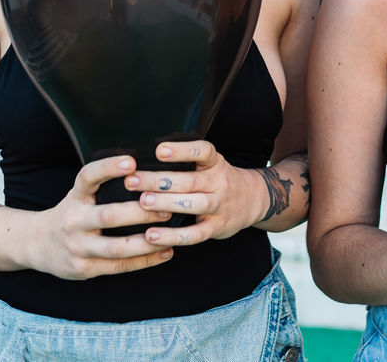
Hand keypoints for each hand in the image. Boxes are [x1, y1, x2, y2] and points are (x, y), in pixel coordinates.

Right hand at [27, 154, 175, 278]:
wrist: (37, 245)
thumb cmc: (72, 214)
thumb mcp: (79, 195)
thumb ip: (103, 187)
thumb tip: (146, 172)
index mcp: (75, 197)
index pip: (88, 177)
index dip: (108, 167)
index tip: (132, 160)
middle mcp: (74, 220)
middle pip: (108, 216)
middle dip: (140, 213)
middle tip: (167, 208)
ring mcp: (77, 247)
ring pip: (117, 248)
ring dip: (147, 242)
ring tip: (171, 234)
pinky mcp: (84, 269)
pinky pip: (119, 267)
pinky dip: (145, 261)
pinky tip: (165, 253)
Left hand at [124, 140, 265, 246]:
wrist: (253, 200)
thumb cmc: (219, 179)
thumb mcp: (210, 164)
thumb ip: (186, 162)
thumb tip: (144, 158)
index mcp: (215, 163)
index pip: (202, 152)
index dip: (182, 151)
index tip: (158, 150)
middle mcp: (219, 182)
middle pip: (189, 180)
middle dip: (159, 180)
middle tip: (132, 180)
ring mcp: (219, 206)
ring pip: (192, 204)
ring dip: (166, 204)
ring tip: (143, 202)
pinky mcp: (216, 228)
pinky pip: (194, 234)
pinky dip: (172, 236)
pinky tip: (151, 235)